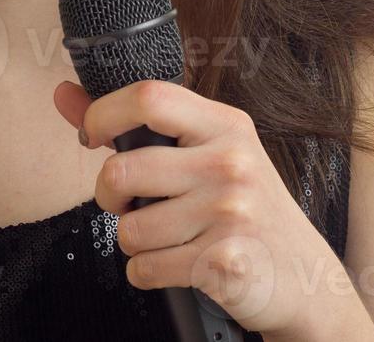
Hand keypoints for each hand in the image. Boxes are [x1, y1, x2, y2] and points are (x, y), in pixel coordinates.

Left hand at [52, 78, 339, 338]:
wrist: (307, 278)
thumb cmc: (248, 210)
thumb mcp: (207, 153)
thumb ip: (134, 124)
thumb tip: (67, 95)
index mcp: (226, 125)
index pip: (149, 97)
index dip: (103, 114)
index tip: (93, 134)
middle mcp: (230, 163)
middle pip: (123, 169)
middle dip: (109, 195)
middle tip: (127, 201)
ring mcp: (230, 213)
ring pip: (129, 229)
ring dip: (135, 242)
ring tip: (168, 237)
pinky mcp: (223, 262)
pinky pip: (145, 269)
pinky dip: (149, 273)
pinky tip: (178, 264)